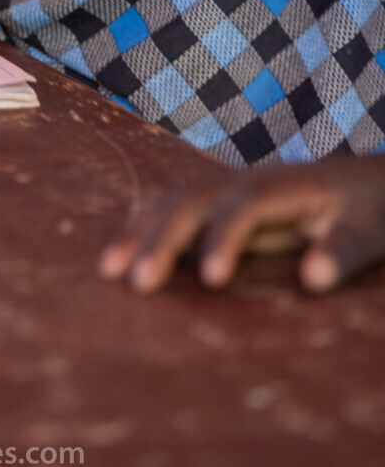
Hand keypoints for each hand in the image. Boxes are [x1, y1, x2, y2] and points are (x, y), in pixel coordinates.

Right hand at [99, 155, 384, 293]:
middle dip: (161, 240)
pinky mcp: (215, 204)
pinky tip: (117, 254)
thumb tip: (314, 279)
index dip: (223, 238)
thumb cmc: (366, 210)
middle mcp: (241, 181)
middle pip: (190, 202)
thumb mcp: (367, 229)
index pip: (241, 206)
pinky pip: (169, 208)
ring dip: (138, 232)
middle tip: (138, 284)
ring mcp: (223, 189)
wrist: (359, 182)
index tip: (210, 280)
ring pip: (170, 202)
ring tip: (109, 270)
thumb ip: (342, 250)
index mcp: (279, 186)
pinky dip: (140, 227)